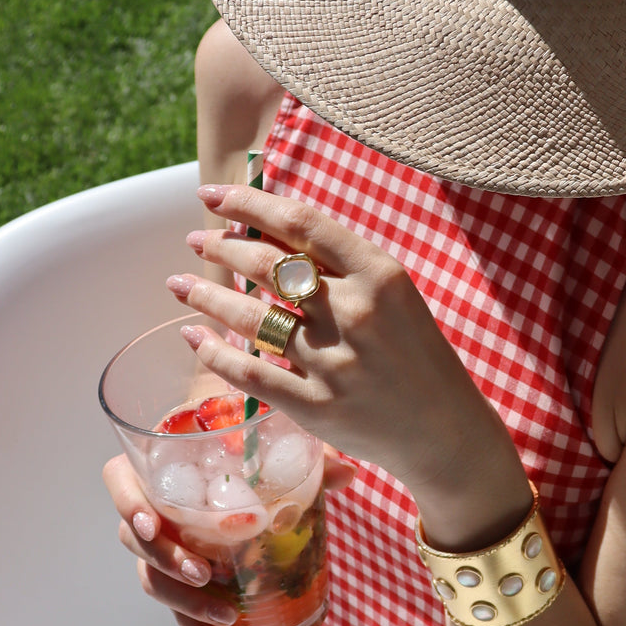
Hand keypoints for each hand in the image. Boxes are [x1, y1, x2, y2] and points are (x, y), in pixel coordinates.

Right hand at [102, 450, 355, 625]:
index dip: (128, 502)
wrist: (252, 451)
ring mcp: (165, 541)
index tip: (152, 525)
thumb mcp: (276, 436)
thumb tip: (346, 473)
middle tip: (204, 576)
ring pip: (153, 578)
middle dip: (166, 562)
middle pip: (134, 539)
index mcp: (162, 459)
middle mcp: (154, 502)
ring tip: (227, 616)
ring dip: (185, 602)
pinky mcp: (182, 572)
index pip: (120, 479)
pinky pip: (177, 604)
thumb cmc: (253, 435)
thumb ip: (309, 452)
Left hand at [165, 184, 521, 510]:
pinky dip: (213, 352)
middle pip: (269, 265)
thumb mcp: (395, 297)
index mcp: (380, 275)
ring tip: (180, 284)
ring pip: (250, 316)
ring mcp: (335, 361)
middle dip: (221, 246)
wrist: (445, 430)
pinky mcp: (317, 406)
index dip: (248, 203)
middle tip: (196, 240)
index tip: (212, 195)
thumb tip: (274, 236)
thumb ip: (344, 268)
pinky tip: (193, 336)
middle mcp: (356, 312)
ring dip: (205, 295)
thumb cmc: (418, 356)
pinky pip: (250, 372)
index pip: (302, 224)